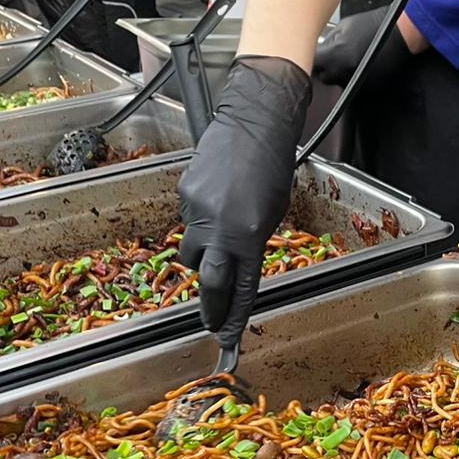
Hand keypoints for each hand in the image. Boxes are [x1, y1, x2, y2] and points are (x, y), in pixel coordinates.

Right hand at [178, 56, 311, 346]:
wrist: (253, 121)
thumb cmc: (273, 164)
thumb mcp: (273, 210)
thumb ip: (254, 242)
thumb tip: (237, 263)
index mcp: (250, 233)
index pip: (240, 287)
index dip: (234, 315)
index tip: (228, 336)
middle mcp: (221, 225)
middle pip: (209, 280)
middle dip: (211, 306)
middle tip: (211, 323)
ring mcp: (198, 210)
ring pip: (192, 251)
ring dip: (203, 257)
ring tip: (218, 243)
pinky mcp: (184, 194)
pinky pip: (189, 222)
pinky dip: (201, 224)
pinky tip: (215, 205)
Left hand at [310, 6, 412, 87]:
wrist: (400, 34)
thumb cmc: (374, 26)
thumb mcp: (344, 25)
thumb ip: (328, 40)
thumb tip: (317, 48)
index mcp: (335, 55)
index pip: (312, 62)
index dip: (311, 57)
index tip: (313, 54)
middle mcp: (344, 72)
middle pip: (323, 77)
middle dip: (325, 67)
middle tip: (333, 54)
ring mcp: (357, 81)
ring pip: (338, 82)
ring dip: (339, 72)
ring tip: (350, 57)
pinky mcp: (368, 88)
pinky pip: (353, 84)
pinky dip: (353, 76)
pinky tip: (360, 63)